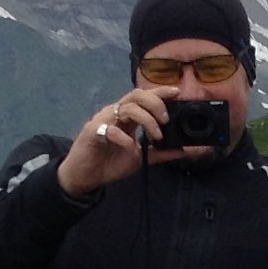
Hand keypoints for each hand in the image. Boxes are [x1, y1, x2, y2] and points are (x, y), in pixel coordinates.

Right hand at [56, 86, 191, 194]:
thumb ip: (159, 153)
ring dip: (146, 119)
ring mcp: (103, 120)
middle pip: (136, 95)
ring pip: (127, 108)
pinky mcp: (92, 132)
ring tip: (156, 136)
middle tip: (165, 120)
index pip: (144, 97)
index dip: (159, 92)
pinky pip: (111, 129)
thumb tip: (182, 150)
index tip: (177, 92)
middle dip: (155, 104)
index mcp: (126, 116)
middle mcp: (115, 113)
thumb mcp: (139, 158)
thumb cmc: (109, 163)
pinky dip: (125, 139)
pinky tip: (132, 148)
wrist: (85, 176)